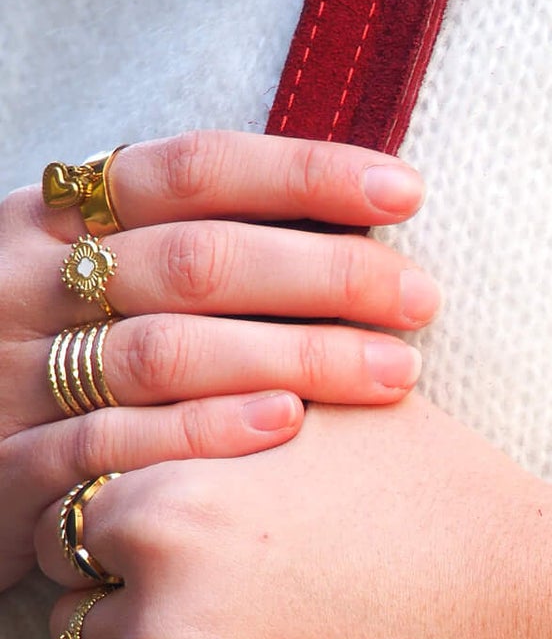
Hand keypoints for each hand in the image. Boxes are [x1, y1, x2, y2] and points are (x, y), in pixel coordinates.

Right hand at [0, 130, 440, 590]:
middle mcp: (27, 283)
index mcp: (56, 219)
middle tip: (422, 300)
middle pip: (197, 261)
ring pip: (166, 352)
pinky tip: (290, 427)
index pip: (192, 170)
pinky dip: (207, 431)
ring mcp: (11, 375)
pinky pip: (114, 443)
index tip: (407, 190)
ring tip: (396, 373)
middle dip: (325, 275)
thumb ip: (185, 252)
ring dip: (295, 357)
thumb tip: (348, 225)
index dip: (303, 174)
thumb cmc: (48, 369)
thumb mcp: (91, 284)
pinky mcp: (9, 467)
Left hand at [38, 398, 551, 638]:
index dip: (142, 541)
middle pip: (90, 627)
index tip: (207, 553)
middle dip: (152, 621)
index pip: (76, 535)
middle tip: (247, 618)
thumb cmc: (464, 508)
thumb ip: (229, 403)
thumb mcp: (341, 414)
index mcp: (167, 509)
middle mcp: (164, 617)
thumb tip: (172, 387)